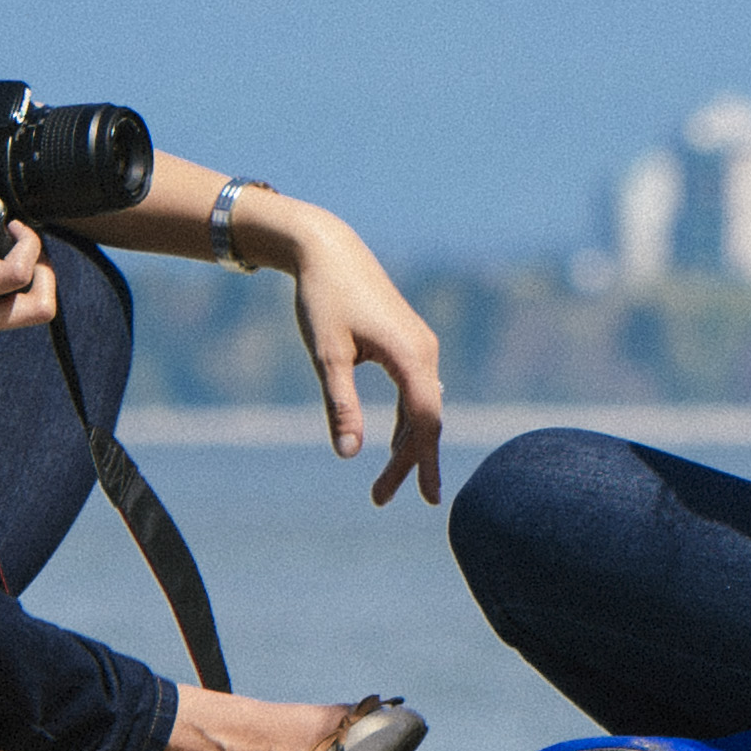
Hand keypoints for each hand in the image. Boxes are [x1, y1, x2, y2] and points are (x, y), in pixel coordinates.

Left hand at [235, 197, 453, 506]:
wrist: (328, 249)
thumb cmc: (324, 299)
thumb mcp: (328, 356)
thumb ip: (341, 405)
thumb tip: (348, 454)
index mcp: (412, 356)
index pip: (426, 420)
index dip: (420, 461)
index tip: (416, 496)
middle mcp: (426, 353)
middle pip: (426, 420)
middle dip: (408, 463)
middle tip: (381, 501)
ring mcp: (421, 347)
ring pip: (422, 407)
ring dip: (406, 445)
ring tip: (386, 485)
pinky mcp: (409, 343)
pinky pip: (416, 392)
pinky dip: (406, 422)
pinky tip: (393, 442)